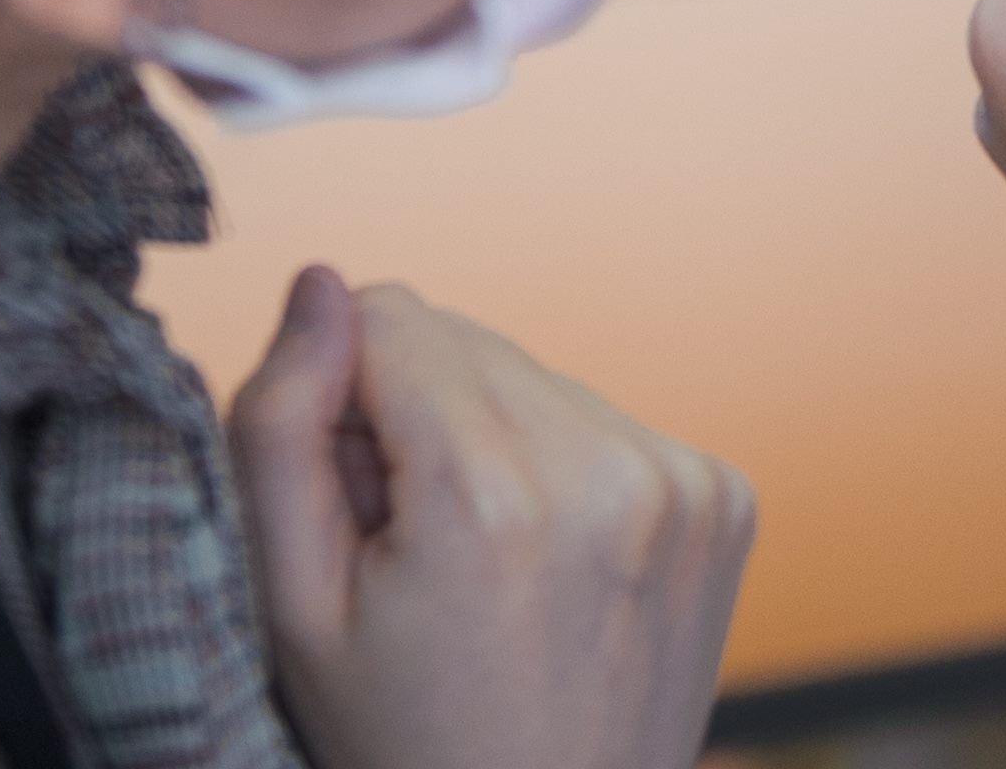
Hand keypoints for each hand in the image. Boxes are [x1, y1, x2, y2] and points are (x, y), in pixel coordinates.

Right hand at [228, 267, 754, 768]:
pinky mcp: (724, 496)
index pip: (387, 316)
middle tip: (420, 559)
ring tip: (490, 578)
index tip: (361, 511)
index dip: (344, 404)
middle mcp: (607, 470)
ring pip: (537, 378)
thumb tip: (320, 283)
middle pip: (466, 341)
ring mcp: (682, 482)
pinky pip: (607, 423)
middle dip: (420, 422)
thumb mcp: (294, 611)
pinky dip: (568, 477)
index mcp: (490, 497)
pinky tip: (554, 576)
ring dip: (498, 446)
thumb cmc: (406, 745)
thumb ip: (281, 429)